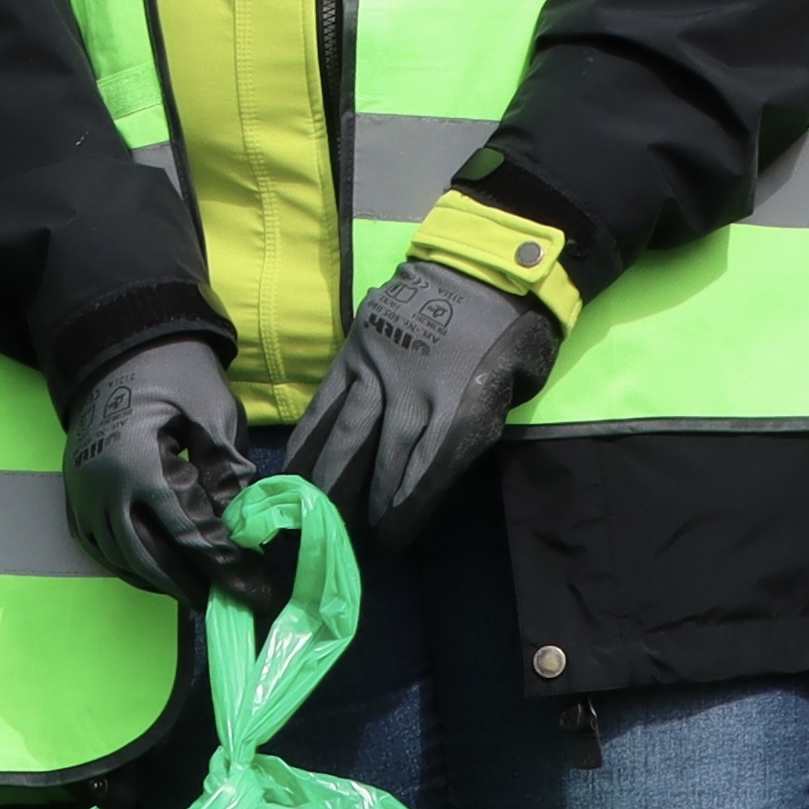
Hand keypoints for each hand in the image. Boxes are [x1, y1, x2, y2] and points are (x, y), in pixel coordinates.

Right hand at [62, 339, 268, 607]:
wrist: (116, 343)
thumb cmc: (173, 372)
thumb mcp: (214, 411)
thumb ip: (228, 471)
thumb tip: (242, 527)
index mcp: (141, 465)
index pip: (189, 533)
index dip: (227, 567)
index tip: (258, 590)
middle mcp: (104, 486)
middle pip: (148, 558)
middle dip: (190, 585)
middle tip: (228, 602)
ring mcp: (83, 491)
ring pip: (118, 558)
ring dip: (158, 581)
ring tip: (197, 591)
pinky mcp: (75, 490)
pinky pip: (97, 545)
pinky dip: (127, 565)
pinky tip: (156, 571)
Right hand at [279, 259, 560, 542]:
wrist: (485, 265)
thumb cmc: (511, 337)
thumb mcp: (512, 392)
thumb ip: (471, 431)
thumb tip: (431, 474)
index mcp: (462, 406)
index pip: (428, 474)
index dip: (405, 513)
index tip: (388, 544)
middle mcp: (414, 391)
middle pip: (381, 459)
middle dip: (362, 504)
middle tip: (342, 538)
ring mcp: (380, 367)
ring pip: (347, 432)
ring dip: (328, 477)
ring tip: (308, 511)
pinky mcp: (357, 348)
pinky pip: (328, 400)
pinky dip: (311, 436)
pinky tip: (296, 465)